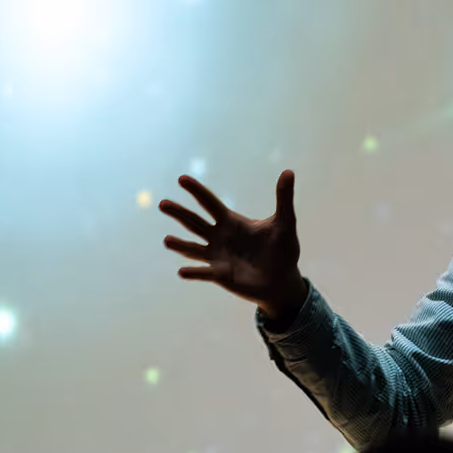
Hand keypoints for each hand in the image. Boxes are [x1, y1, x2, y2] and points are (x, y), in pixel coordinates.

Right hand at [162, 171, 303, 312]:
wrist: (283, 281)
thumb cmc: (283, 250)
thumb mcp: (285, 223)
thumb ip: (284, 198)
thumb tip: (289, 171)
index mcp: (231, 222)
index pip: (209, 203)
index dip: (196, 190)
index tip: (181, 179)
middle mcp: (220, 237)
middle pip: (195, 223)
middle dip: (179, 213)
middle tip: (162, 203)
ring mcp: (217, 257)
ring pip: (193, 249)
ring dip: (181, 245)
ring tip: (167, 240)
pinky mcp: (220, 275)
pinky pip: (204, 273)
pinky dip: (194, 272)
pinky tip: (182, 271)